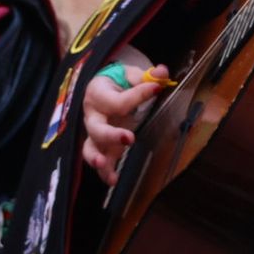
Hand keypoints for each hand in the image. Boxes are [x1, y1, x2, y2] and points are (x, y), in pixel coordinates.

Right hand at [80, 61, 169, 184]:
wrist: (105, 89)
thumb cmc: (119, 83)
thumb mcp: (131, 75)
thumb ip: (147, 76)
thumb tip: (162, 73)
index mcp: (98, 93)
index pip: (117, 100)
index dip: (138, 95)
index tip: (156, 89)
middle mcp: (93, 115)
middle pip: (96, 128)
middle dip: (111, 135)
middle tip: (129, 138)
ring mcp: (95, 133)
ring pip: (90, 147)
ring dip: (97, 157)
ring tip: (104, 164)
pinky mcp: (101, 146)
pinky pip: (99, 160)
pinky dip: (104, 172)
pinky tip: (113, 180)